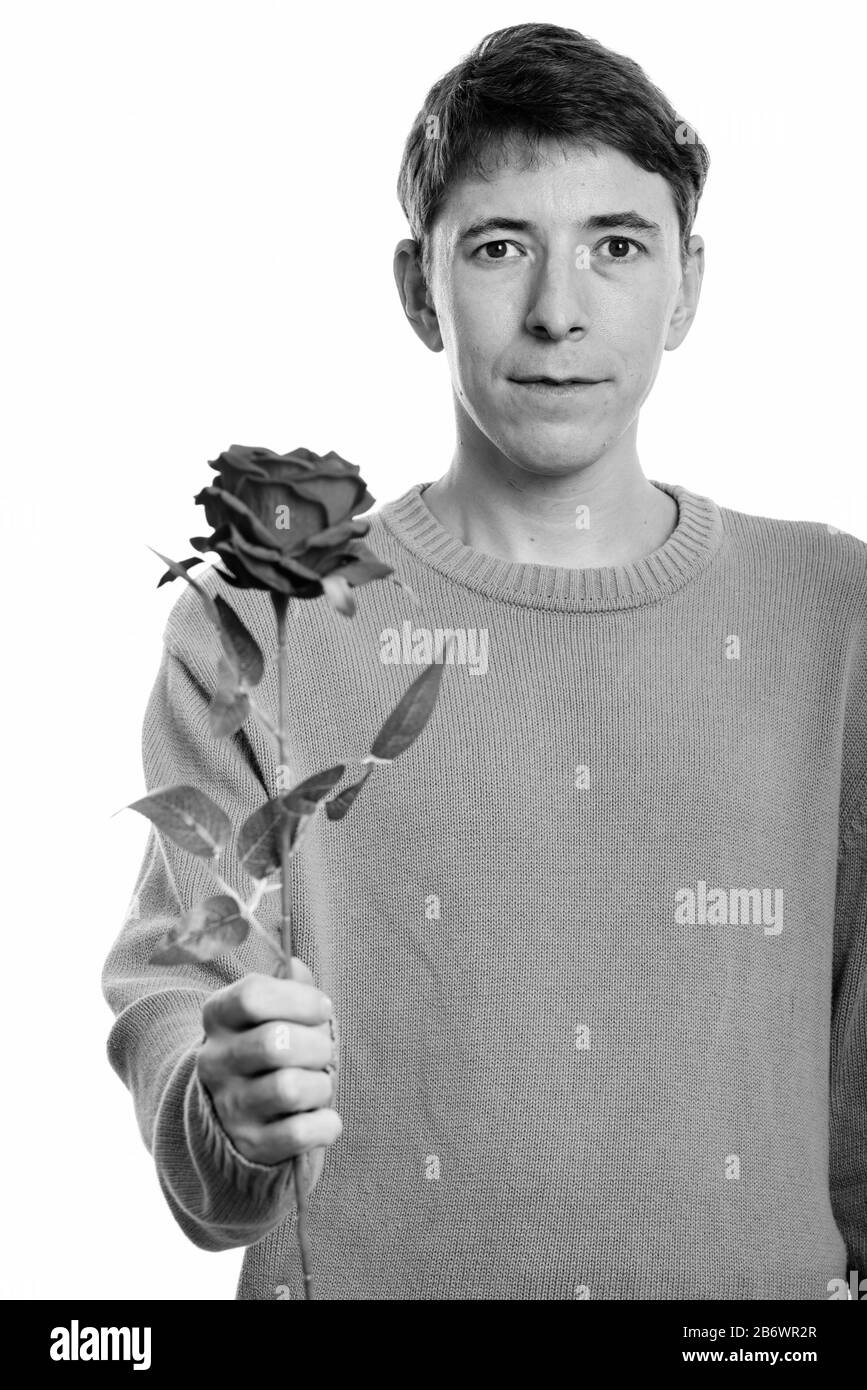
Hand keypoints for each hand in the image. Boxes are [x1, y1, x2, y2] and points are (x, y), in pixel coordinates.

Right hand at [198, 960, 340, 1169]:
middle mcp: (215, 1061)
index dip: (298, 999)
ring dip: (321, 1084)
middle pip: (275, 1042)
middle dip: (316, 1045)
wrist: (236, 1115)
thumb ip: (289, 986)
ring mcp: (229, 1107)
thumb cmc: (268, 1048)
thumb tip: (295, 966)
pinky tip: (322, 1116)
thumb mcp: (273, 1011)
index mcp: (218, 1017)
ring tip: (318, 1084)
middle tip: (322, 1052)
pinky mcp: (250, 1145)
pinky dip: (325, 1124)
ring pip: (289, 1089)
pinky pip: (298, 1134)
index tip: (321, 1009)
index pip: (252, 996)